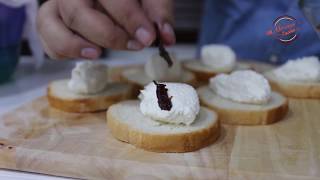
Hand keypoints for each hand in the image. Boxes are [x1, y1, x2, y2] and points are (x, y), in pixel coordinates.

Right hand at [37, 0, 174, 59]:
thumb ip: (158, 12)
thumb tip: (167, 38)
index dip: (130, 18)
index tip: (148, 38)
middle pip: (77, 12)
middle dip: (108, 35)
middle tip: (134, 46)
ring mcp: (57, 4)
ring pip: (50, 24)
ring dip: (74, 45)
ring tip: (97, 54)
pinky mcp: (51, 19)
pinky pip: (46, 38)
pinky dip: (61, 51)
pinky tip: (87, 53)